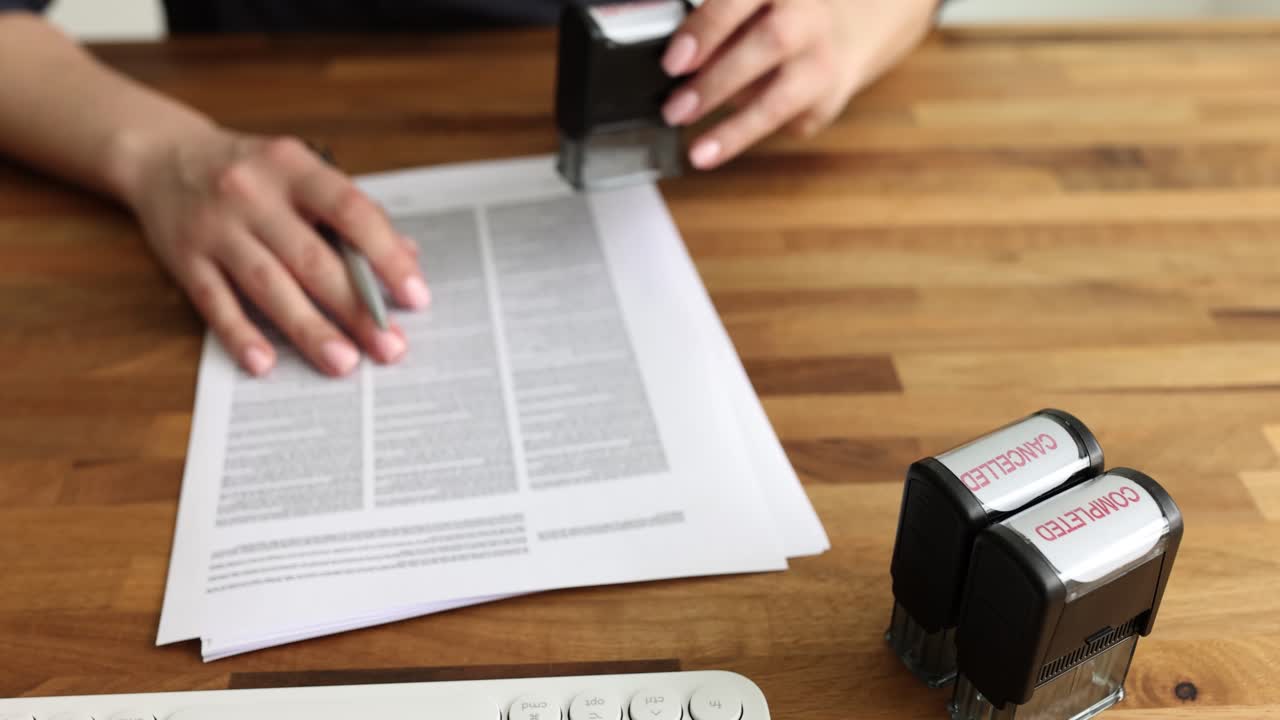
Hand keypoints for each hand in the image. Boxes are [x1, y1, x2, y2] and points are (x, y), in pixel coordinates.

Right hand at [122, 128, 429, 376]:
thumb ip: (350, 215)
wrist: (161, 155)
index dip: (386, 255)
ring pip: (269, 285)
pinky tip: (267, 363)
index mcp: (293, 167)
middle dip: (355, 308)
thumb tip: (406, 257)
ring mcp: (215, 228)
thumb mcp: (300, 174)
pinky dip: (242, 334)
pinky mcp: (184, 259)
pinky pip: (215, 303)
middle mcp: (252, 194)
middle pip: (312, 258)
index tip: (415, 295)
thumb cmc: (250, 172)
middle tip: (389, 346)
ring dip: (309, 329)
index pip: (350, 211)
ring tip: (344, 363)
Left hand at [661, 0, 938, 167]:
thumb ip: (720, 23)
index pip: (740, 2)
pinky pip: (787, 120)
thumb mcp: (757, 1)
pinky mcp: (831, 97)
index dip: (707, 30)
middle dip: (716, 82)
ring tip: (699, 152)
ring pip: (784, 98)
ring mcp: (824, 59)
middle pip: (768, 45)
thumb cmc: (787, 8)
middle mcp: (810, 17)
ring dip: (737, 130)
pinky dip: (753, 128)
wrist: (861, 17)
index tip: (674, 62)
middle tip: (675, 109)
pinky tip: (729, 135)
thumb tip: (680, 64)